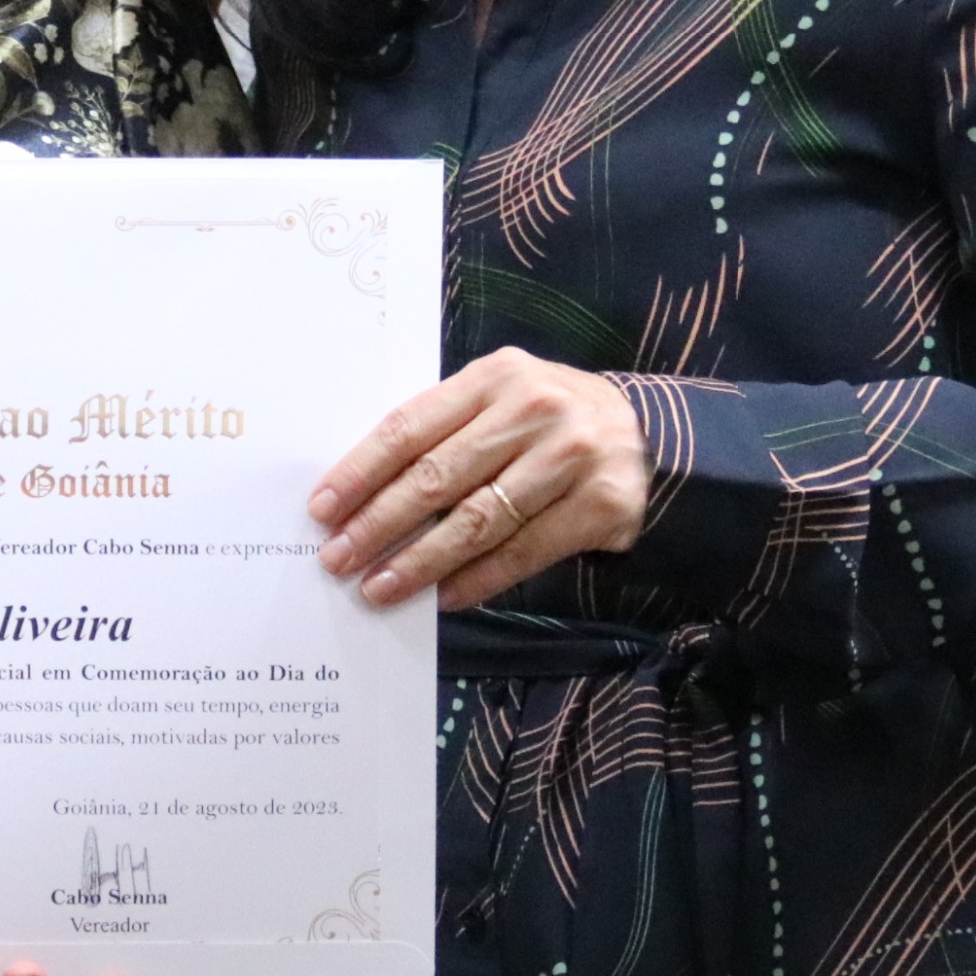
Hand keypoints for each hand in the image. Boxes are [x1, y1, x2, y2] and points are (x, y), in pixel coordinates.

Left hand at [311, 347, 649, 609]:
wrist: (653, 436)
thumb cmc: (549, 422)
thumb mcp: (500, 401)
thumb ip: (444, 430)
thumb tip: (363, 494)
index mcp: (494, 376)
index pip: (409, 427)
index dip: (360, 472)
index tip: (322, 509)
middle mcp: (532, 410)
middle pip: (437, 476)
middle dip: (378, 524)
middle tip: (339, 559)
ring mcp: (570, 457)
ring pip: (477, 520)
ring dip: (421, 561)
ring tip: (379, 587)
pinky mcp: (600, 504)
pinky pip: (523, 552)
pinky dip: (477, 579)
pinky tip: (442, 598)